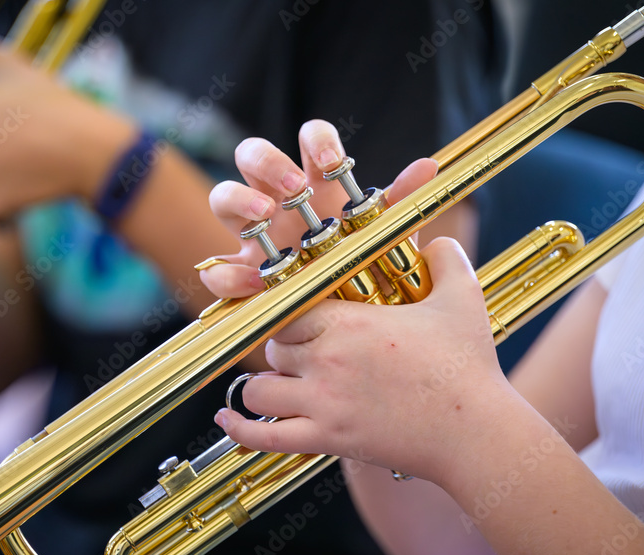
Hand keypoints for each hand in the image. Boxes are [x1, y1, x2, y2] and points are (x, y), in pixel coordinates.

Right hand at [199, 119, 438, 297]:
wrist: (349, 325)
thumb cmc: (364, 268)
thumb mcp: (385, 237)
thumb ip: (400, 203)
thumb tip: (427, 167)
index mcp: (315, 184)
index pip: (308, 140)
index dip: (316, 140)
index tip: (332, 162)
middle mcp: (278, 201)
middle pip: (251, 155)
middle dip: (267, 162)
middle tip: (292, 187)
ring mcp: (253, 236)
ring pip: (223, 196)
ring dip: (238, 199)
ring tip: (264, 218)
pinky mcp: (240, 274)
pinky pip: (217, 268)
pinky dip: (228, 272)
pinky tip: (256, 282)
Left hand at [216, 240, 508, 484]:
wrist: (474, 432)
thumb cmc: (468, 367)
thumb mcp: (462, 299)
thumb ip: (446, 259)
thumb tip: (436, 240)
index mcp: (349, 322)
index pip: (289, 309)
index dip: (292, 315)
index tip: (302, 319)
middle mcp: (326, 360)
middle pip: (272, 348)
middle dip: (281, 350)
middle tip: (302, 354)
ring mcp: (322, 404)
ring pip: (259, 390)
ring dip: (264, 386)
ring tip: (279, 385)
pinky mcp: (326, 440)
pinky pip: (264, 438)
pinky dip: (240, 431)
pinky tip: (225, 421)